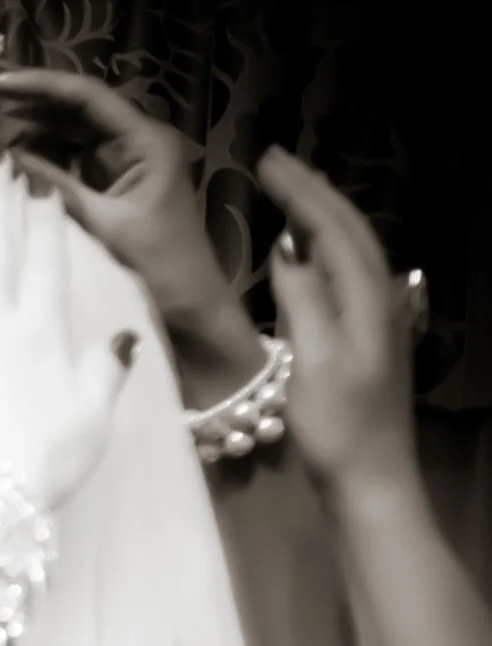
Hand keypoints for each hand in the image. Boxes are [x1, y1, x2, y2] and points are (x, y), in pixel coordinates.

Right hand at [0, 70, 254, 369]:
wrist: (195, 322)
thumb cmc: (163, 273)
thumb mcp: (106, 228)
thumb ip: (54, 190)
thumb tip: (0, 159)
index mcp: (146, 142)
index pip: (88, 97)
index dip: (42, 86)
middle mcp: (136, 147)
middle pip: (76, 114)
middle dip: (31, 112)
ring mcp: (124, 172)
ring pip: (70, 142)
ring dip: (32, 140)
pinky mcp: (112, 198)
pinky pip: (71, 172)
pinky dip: (42, 170)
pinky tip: (10, 174)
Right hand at [258, 147, 420, 498]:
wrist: (371, 485)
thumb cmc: (340, 429)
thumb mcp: (315, 362)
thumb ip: (304, 299)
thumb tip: (287, 247)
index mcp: (367, 298)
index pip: (333, 226)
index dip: (300, 191)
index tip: (266, 161)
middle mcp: (379, 300)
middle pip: (349, 230)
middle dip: (313, 193)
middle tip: (277, 164)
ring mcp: (377, 322)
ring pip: (352, 252)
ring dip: (322, 218)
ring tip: (291, 198)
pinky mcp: (367, 345)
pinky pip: (347, 278)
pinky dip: (326, 254)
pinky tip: (310, 260)